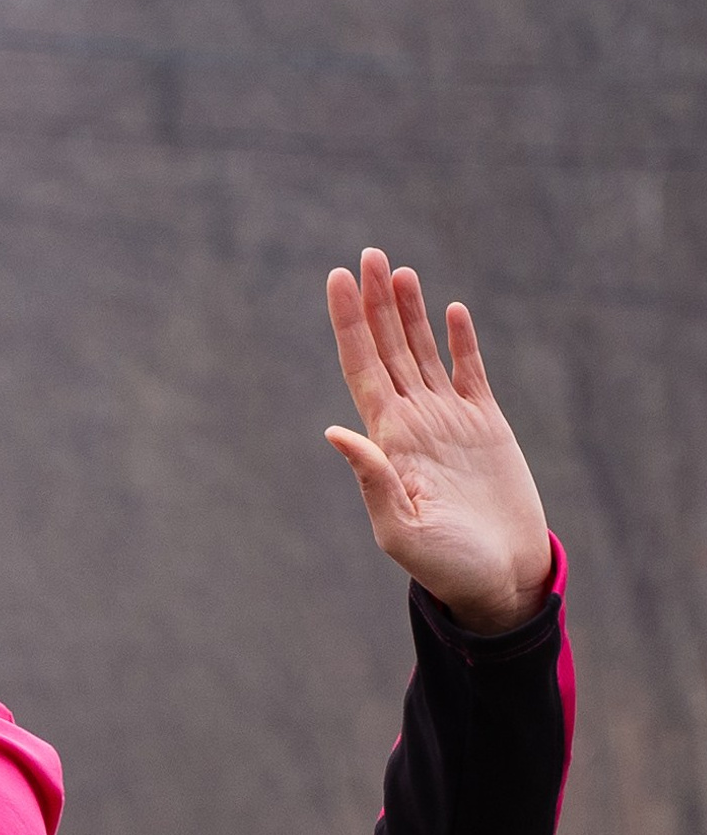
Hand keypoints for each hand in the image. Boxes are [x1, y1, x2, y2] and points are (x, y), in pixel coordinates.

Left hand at [323, 250, 550, 636]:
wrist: (497, 578)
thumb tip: (337, 431)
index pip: (361, 369)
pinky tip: (449, 310)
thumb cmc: (444, 566)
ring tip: (396, 270)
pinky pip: (470, 371)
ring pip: (423, 353)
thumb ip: (372, 479)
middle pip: (388, 350)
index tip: (336, 280)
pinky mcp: (485, 424)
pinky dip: (459, 340)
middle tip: (366, 256)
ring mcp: (448, 421)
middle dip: (375, 304)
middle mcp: (413, 424)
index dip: (349, 324)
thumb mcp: (399, 528)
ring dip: (410, 312)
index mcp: (388, 442)